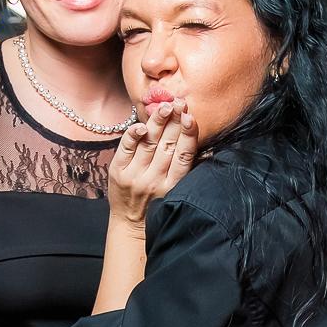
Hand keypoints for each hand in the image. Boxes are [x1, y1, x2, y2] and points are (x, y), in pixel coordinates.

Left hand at [107, 101, 197, 225]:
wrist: (130, 224)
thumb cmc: (156, 204)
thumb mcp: (175, 190)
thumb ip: (185, 169)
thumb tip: (208, 150)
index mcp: (173, 184)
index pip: (183, 155)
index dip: (188, 135)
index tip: (191, 117)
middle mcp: (154, 180)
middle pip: (167, 145)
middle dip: (175, 121)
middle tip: (180, 102)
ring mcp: (135, 176)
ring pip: (149, 143)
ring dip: (158, 122)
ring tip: (166, 106)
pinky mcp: (118, 172)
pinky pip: (126, 148)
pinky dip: (134, 134)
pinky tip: (142, 125)